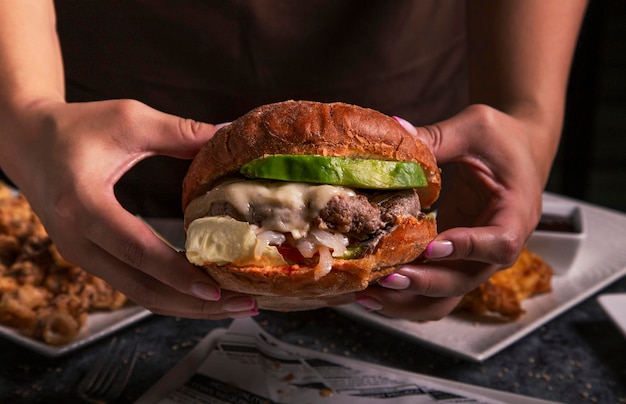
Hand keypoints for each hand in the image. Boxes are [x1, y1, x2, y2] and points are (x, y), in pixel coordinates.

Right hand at [1, 99, 256, 318]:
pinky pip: (133, 285)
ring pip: (139, 295)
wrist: (27, 142)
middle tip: (244, 303)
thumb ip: (180, 131)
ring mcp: (81, 255)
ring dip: (186, 305)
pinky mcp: (90, 258)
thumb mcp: (128, 119)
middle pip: (141, 288)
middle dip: (194, 303)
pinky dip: (169, 293)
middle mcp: (77, 241)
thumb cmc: (76, 127)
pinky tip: (201, 291)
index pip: (136, 250)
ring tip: (232, 303)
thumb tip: (229, 132)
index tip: (216, 289)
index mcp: (83, 205)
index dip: (177, 273)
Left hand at [355, 104, 545, 320]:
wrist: (517, 152)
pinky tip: (370, 292)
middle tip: (386, 278)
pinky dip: (404, 297)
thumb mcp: (475, 128)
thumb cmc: (501, 138)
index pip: (500, 242)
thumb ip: (439, 136)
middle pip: (467, 280)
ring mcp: (475, 260)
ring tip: (368, 296)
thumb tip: (395, 127)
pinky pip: (433, 291)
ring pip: (447, 297)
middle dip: (425, 283)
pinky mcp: (454, 263)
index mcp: (516, 213)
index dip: (468, 248)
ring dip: (409, 302)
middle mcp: (497, 247)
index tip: (432, 246)